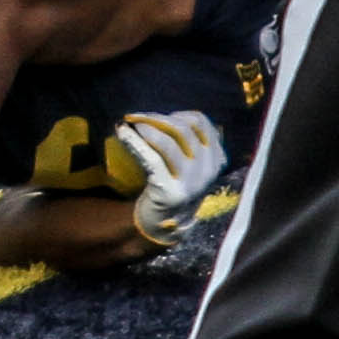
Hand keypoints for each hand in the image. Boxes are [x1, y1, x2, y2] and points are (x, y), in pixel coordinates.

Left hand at [116, 108, 229, 245]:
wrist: (166, 224)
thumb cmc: (174, 185)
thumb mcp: (190, 164)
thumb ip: (186, 142)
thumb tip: (156, 115)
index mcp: (216, 159)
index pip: (202, 123)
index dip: (179, 114)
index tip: (160, 117)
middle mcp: (208, 170)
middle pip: (183, 130)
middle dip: (157, 118)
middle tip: (137, 116)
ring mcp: (191, 182)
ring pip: (168, 142)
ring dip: (146, 128)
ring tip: (131, 123)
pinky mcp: (171, 191)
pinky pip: (151, 159)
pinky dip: (134, 142)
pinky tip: (122, 134)